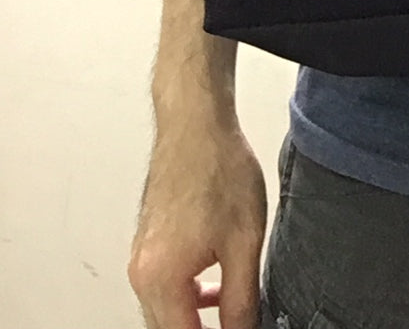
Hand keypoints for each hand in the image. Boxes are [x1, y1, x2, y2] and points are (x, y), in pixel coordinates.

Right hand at [129, 117, 266, 328]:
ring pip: (164, 310)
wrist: (196, 124)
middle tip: (236, 322)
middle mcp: (142, 272)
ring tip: (230, 312)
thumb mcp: (244, 243)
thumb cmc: (217, 167)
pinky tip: (215, 285)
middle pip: (167, 328)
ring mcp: (140, 256)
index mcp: (161, 278)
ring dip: (193, 318)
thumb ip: (242, 300)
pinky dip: (185, 296)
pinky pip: (162, 285)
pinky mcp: (146, 242)